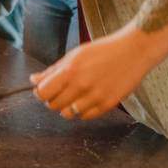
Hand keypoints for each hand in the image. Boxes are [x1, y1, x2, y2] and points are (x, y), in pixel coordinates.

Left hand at [30, 27, 160, 119]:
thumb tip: (34, 80)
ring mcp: (96, 96)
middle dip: (52, 100)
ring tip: (72, 97)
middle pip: (53, 105)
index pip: (43, 92)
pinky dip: (81, 112)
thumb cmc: (102, 51)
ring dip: (66, 108)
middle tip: (59, 93)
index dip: (40, 92)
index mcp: (70, 71)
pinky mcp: (108, 104)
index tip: (43, 90)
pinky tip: (85, 101)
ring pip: (68, 114)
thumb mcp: (73, 55)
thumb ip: (52, 70)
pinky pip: (86, 117)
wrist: (133, 51)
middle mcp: (81, 85)